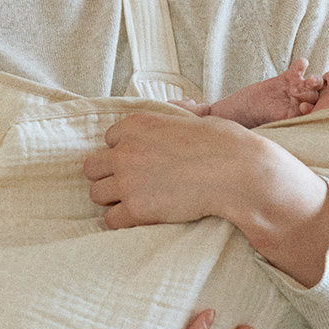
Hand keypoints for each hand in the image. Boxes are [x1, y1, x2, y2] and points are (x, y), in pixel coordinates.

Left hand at [83, 111, 256, 227]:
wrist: (235, 171)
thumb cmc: (222, 143)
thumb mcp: (193, 118)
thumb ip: (174, 115)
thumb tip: (179, 106)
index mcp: (136, 124)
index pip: (108, 140)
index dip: (123, 151)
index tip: (139, 160)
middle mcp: (125, 150)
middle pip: (92, 168)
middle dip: (108, 175)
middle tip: (130, 184)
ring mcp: (128, 180)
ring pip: (96, 194)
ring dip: (113, 199)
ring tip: (135, 202)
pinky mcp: (137, 209)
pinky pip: (111, 220)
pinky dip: (123, 221)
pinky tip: (140, 218)